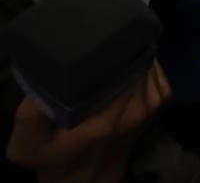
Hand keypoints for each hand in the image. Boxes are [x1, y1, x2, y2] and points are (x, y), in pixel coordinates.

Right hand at [7, 62, 170, 181]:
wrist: (85, 178)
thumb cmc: (54, 157)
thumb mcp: (27, 145)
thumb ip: (31, 115)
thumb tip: (47, 79)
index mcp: (107, 120)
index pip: (118, 69)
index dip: (105, 51)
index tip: (89, 44)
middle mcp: (135, 110)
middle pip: (134, 62)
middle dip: (116, 50)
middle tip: (95, 47)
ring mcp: (151, 106)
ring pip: (146, 64)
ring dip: (130, 57)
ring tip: (107, 56)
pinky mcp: (158, 102)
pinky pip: (156, 71)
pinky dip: (143, 65)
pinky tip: (123, 68)